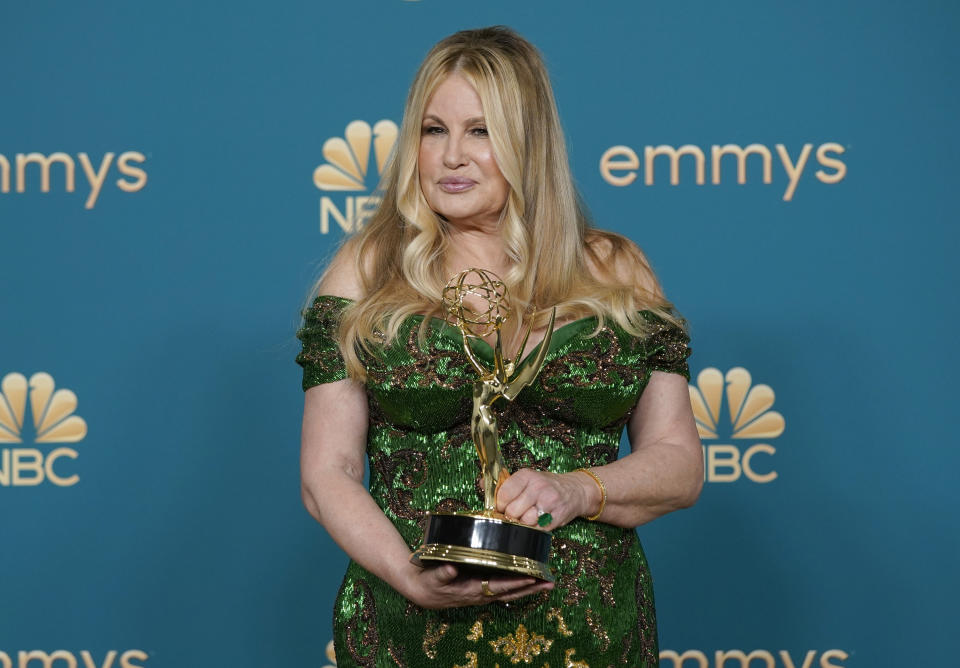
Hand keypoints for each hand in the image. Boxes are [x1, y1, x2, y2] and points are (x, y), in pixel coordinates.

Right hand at [401, 563, 552, 609]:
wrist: (421, 591)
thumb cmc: (429, 583)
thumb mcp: (433, 578)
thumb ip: (442, 573)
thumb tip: (451, 568)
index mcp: (472, 590)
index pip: (499, 587)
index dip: (516, 583)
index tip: (532, 578)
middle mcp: (481, 594)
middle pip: (511, 592)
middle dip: (531, 588)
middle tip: (550, 583)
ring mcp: (482, 592)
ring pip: (510, 591)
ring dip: (529, 587)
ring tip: (547, 582)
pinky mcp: (481, 588)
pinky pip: (504, 588)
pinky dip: (518, 584)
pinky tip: (528, 579)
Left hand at [495, 469, 598, 529]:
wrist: (575, 490)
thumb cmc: (546, 485)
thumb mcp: (526, 478)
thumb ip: (504, 483)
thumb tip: (482, 484)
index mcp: (527, 475)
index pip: (503, 494)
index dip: (500, 505)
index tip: (503, 507)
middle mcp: (538, 486)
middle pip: (512, 511)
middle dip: (511, 516)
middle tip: (517, 514)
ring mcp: (549, 502)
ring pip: (525, 522)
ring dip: (524, 524)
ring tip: (529, 517)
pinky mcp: (557, 517)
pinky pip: (537, 529)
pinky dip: (534, 529)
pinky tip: (537, 522)